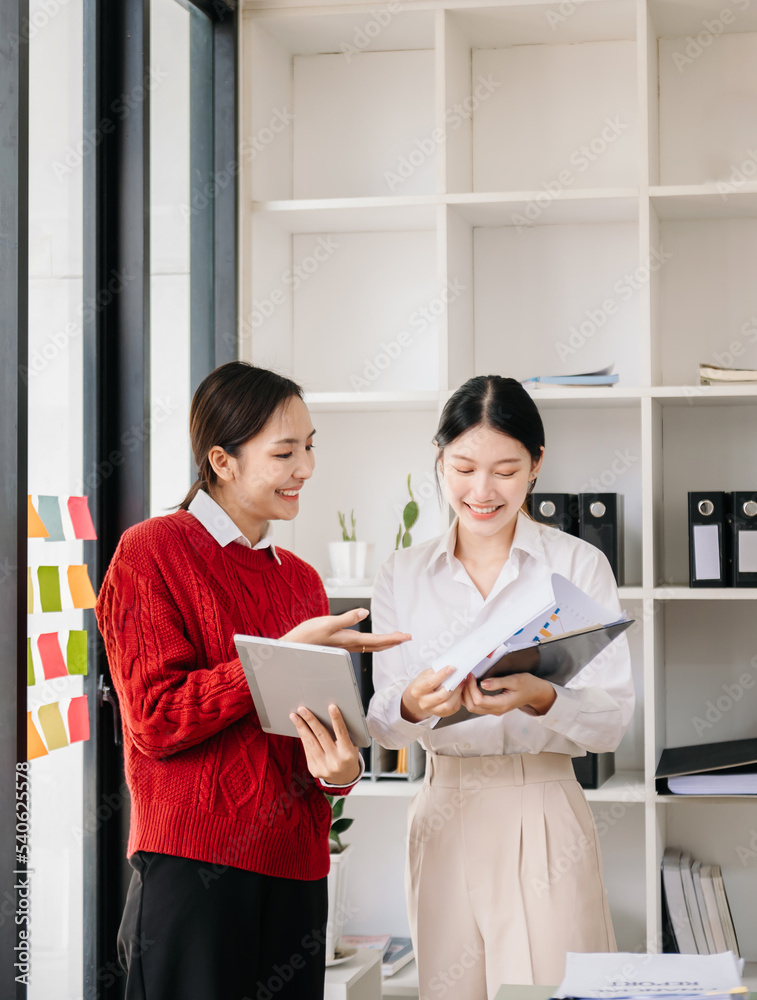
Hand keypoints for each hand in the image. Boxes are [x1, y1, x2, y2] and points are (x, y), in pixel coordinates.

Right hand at [283, 609, 410, 652]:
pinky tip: (372, 639)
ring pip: (370, 645)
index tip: (407, 637)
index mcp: (350, 640)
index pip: (377, 640)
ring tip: (395, 638)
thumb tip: (364, 613)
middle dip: (393, 641)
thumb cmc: (307, 636)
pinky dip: (372, 642)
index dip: (393, 638)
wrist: (292, 647)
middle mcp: (350, 645)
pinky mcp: (340, 643)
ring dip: (384, 642)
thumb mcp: (327, 623)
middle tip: (406, 638)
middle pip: (377, 645)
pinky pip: (362, 644)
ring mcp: (345, 645)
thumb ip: (347, 618)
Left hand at [290, 704, 360, 785]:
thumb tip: (328, 714)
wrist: (345, 778)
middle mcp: (336, 761)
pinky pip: (307, 750)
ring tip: (295, 717)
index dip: (337, 719)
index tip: (331, 707)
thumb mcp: (352, 745)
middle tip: (303, 709)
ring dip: (301, 728)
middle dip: (311, 721)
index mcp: (348, 754)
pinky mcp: (314, 770)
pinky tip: (299, 728)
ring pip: (310, 743)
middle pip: (321, 736)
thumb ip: (343, 733)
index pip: (342, 733)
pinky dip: (303, 738)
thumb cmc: (348, 755)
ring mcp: (324, 767)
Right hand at [401, 667, 463, 722]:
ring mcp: (432, 710)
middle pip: (440, 696)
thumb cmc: (425, 682)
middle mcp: (423, 702)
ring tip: (461, 684)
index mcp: (417, 690)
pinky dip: (458, 699)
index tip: (451, 668)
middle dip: (452, 686)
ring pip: (448, 705)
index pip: (430, 683)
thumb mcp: (426, 674)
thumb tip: (450, 668)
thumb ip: (437, 671)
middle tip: (460, 677)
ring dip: (457, 693)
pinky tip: (459, 692)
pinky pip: (453, 709)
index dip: (442, 675)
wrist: (421, 695)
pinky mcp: (441, 714)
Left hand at [462, 672, 556, 716]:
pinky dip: (470, 697)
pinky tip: (470, 686)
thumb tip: (483, 684)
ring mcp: (494, 710)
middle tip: (466, 678)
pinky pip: (477, 705)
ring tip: (466, 681)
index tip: (471, 675)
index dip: (471, 688)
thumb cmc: (527, 685)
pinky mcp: (493, 707)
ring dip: (466, 695)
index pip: (479, 700)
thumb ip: (498, 682)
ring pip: (472, 708)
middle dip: (465, 692)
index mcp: (502, 704)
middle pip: (472, 707)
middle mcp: (496, 710)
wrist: (536, 693)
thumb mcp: (514, 680)